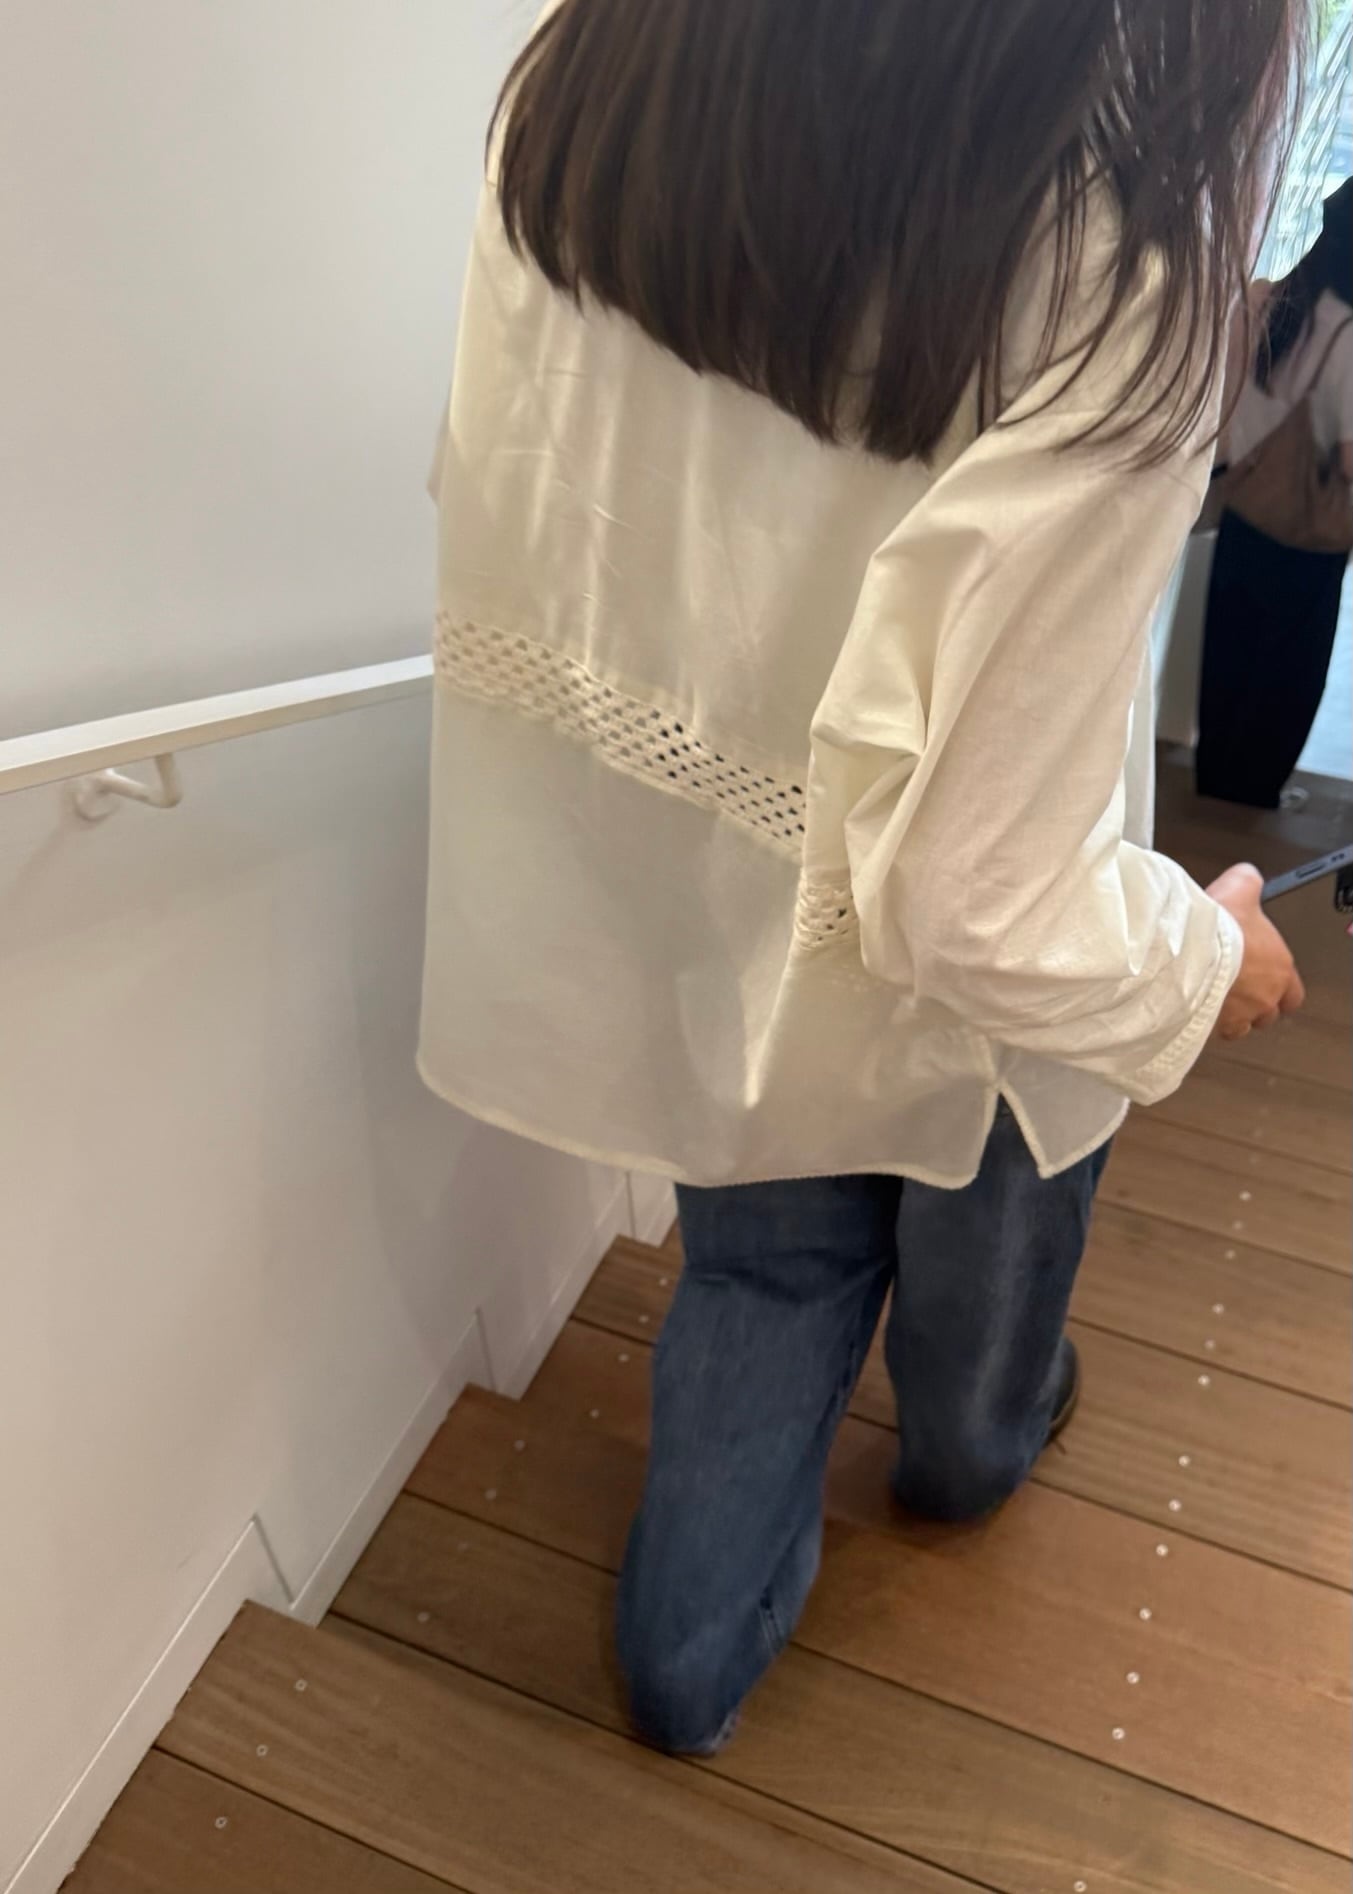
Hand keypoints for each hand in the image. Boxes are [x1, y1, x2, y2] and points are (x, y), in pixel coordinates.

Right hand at [1207, 863, 1304, 1039]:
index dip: (1279, 988)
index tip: (1265, 980)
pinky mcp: (1213, 1027)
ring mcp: (1240, 1015)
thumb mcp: (1239, 888)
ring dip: (1231, 1015)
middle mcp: (1264, 997)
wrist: (1186, 951)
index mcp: (1279, 967)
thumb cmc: (1216, 928)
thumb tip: (1247, 876)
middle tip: (1237, 989)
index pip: (1293, 992)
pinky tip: (1194, 1007)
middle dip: (1255, 1004)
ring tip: (1213, 998)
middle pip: (1268, 1014)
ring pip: (1241, 1027)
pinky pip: (1213, 1032)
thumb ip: (1248, 883)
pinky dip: (1207, 1023)